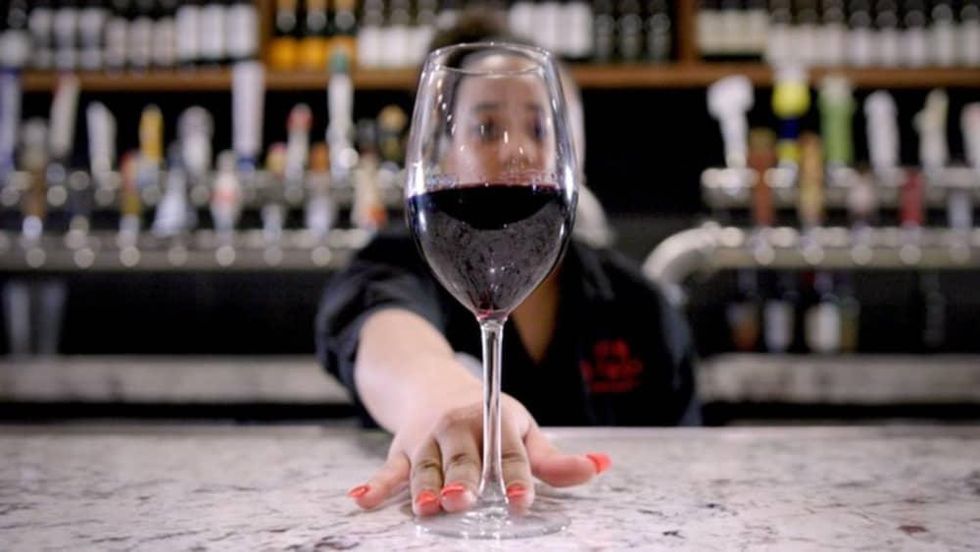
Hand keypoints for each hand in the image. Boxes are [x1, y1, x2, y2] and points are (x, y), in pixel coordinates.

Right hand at [346, 392, 610, 515]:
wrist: (435, 387)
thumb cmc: (489, 418)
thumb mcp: (523, 431)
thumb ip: (554, 459)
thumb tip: (601, 466)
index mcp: (496, 420)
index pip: (508, 453)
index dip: (515, 477)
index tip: (520, 499)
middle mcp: (460, 428)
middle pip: (463, 459)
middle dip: (463, 479)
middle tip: (463, 498)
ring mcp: (428, 439)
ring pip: (426, 467)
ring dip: (424, 487)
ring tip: (426, 506)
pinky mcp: (403, 451)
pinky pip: (388, 469)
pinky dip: (375, 484)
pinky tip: (361, 498)